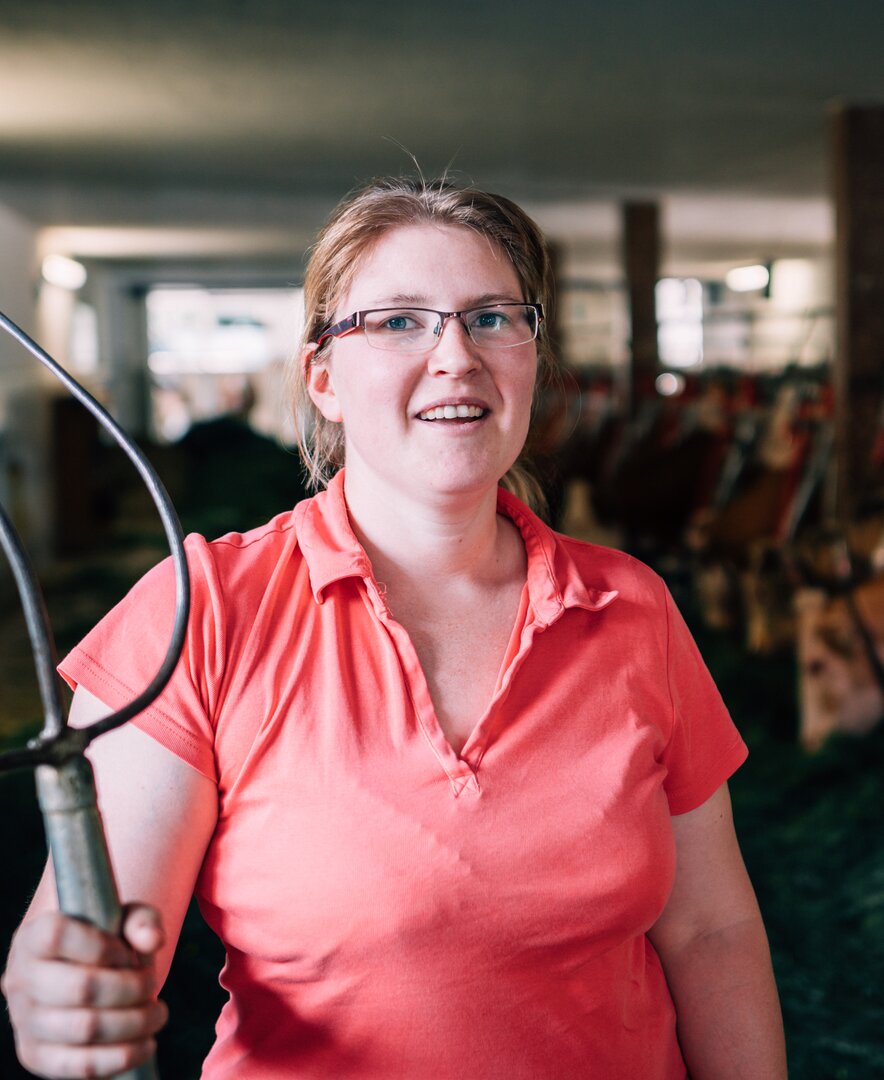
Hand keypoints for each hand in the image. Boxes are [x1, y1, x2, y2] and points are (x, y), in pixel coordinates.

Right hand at [2, 905, 167, 1078]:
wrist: (77, 972)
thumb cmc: (103, 939)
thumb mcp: (123, 917)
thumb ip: (141, 920)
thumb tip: (152, 941)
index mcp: (32, 936)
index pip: (56, 936)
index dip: (101, 946)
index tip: (127, 953)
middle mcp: (20, 979)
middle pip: (79, 987)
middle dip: (131, 988)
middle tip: (152, 985)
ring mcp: (23, 1021)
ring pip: (84, 1028)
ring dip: (133, 1023)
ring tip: (157, 1013)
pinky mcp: (34, 1055)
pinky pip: (79, 1065)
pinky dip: (121, 1057)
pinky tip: (146, 1044)